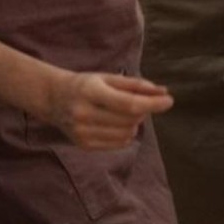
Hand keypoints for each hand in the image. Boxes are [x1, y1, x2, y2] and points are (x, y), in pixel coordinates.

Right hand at [47, 72, 172, 149]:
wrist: (54, 99)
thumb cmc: (86, 85)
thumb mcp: (108, 78)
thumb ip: (136, 85)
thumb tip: (163, 92)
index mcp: (90, 92)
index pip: (128, 103)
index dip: (152, 104)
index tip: (169, 100)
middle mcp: (83, 113)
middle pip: (129, 119)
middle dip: (142, 111)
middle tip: (138, 102)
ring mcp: (82, 132)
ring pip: (127, 133)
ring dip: (135, 122)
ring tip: (124, 112)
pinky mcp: (84, 145)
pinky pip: (119, 143)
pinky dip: (126, 134)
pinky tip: (117, 124)